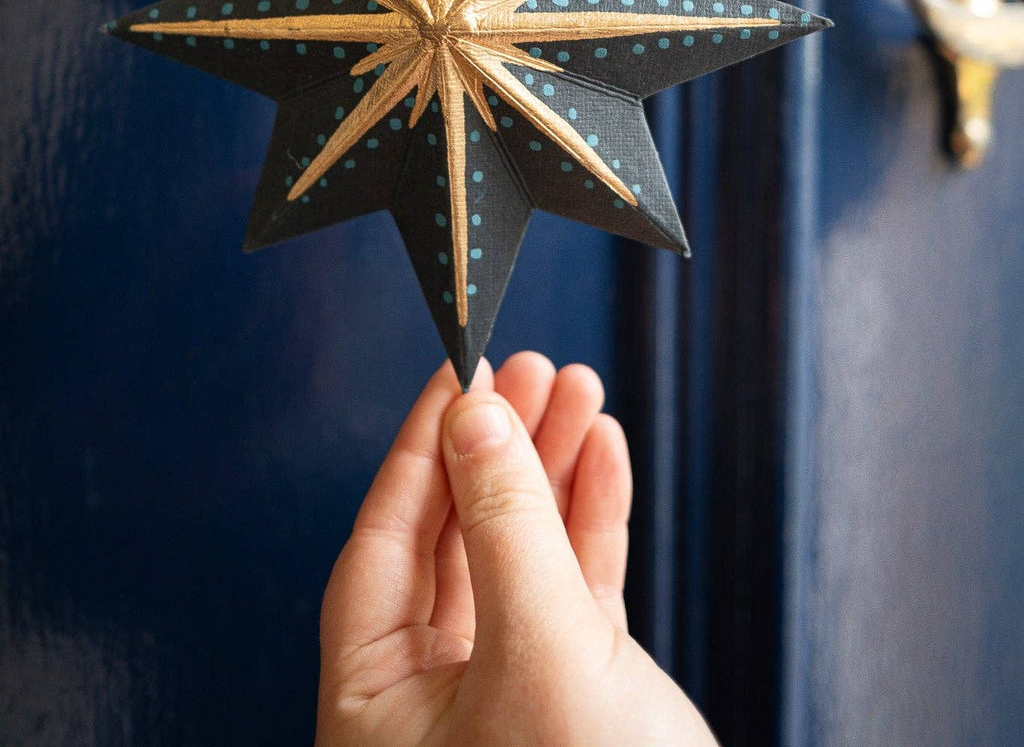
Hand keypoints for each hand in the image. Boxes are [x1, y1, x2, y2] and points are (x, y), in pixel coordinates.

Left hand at [314, 353, 714, 745]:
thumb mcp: (539, 658)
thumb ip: (507, 531)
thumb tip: (476, 418)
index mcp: (377, 706)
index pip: (382, 544)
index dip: (420, 448)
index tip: (456, 369)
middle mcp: (433, 697)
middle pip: (455, 537)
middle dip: (498, 448)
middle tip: (530, 365)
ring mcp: (507, 694)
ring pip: (520, 554)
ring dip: (554, 469)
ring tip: (582, 390)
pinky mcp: (575, 698)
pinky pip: (574, 588)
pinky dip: (593, 520)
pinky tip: (607, 455)